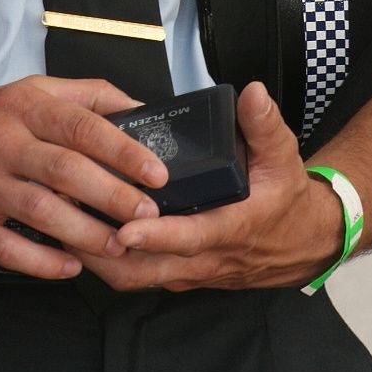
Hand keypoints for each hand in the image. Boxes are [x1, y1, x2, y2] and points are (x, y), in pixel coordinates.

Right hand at [0, 76, 168, 279]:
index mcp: (20, 107)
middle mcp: (0, 142)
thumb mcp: (21, 94)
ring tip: (119, 245)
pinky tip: (71, 267)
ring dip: (87, 233)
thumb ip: (81, 96)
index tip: (156, 171)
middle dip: (113, 195)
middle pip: (66, 170)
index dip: (122, 149)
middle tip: (148, 215)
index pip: (80, 124)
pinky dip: (45, 262)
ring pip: (43, 212)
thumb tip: (136, 106)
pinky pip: (11, 249)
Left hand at [64, 82, 344, 291]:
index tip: (124, 227)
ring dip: (102, 258)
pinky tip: (86, 233)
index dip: (155, 235)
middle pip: (150, 268)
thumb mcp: (284, 156)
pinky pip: (143, 276)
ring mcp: (193, 271)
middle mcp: (208, 258)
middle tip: (71, 223)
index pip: (189, 238)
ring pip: (140, 278)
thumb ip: (264, 123)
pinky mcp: (183, 274)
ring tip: (67, 225)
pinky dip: (114, 261)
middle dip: (108, 251)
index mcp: (232, 228)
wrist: (305, 242)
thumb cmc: (288, 198)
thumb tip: (252, 93)